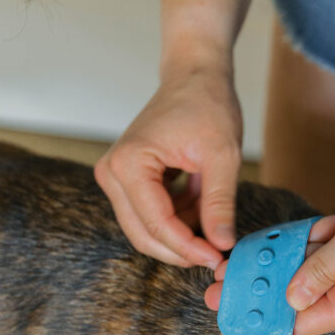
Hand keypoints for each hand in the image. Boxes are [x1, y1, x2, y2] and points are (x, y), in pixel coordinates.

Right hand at [94, 61, 242, 268]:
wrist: (194, 76)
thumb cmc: (207, 105)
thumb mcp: (222, 156)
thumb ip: (219, 204)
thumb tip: (222, 245)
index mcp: (129, 164)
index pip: (157, 224)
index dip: (188, 248)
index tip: (219, 258)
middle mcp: (111, 172)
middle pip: (143, 234)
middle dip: (181, 250)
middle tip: (217, 256)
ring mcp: (115, 177)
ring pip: (146, 230)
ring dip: (181, 234)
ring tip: (214, 220)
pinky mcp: (125, 180)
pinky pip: (149, 216)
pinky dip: (178, 220)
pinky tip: (202, 207)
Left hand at [205, 149, 334, 334]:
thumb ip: (322, 270)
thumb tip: (289, 299)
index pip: (305, 321)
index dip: (266, 320)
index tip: (230, 315)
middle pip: (296, 296)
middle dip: (257, 292)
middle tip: (214, 288)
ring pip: (302, 268)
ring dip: (268, 266)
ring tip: (227, 266)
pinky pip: (315, 243)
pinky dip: (291, 242)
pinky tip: (258, 245)